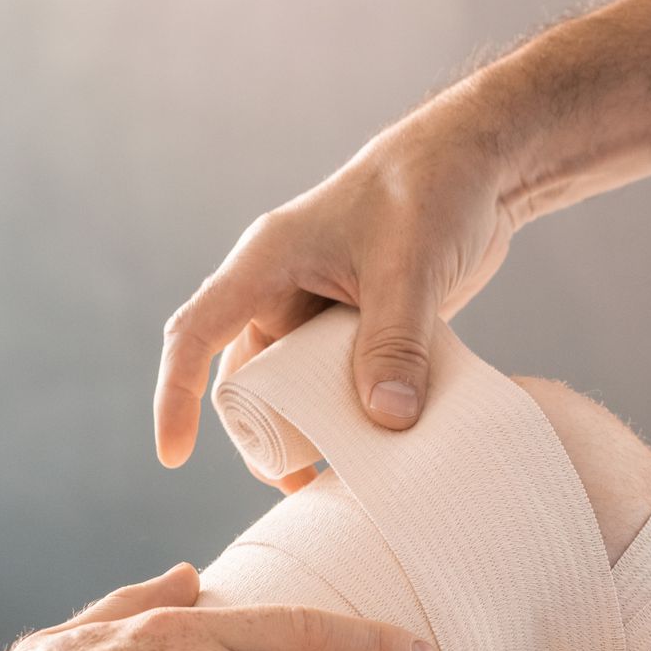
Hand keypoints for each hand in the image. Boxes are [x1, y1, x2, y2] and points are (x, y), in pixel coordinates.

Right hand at [154, 111, 521, 483]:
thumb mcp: (410, 268)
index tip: (173, 455)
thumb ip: (396, 343)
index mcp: (266, 263)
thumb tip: (386, 421)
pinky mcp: (359, 326)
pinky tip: (378, 449)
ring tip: (341, 477)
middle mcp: (282, 289)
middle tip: (298, 483)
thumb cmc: (431, 191)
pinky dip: (351, 416)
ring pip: (294, 387)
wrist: (477, 167)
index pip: (196, 334)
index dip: (176, 397)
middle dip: (262, 433)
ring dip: (311, 430)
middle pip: (246, 378)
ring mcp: (320, 310)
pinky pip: (340, 383)